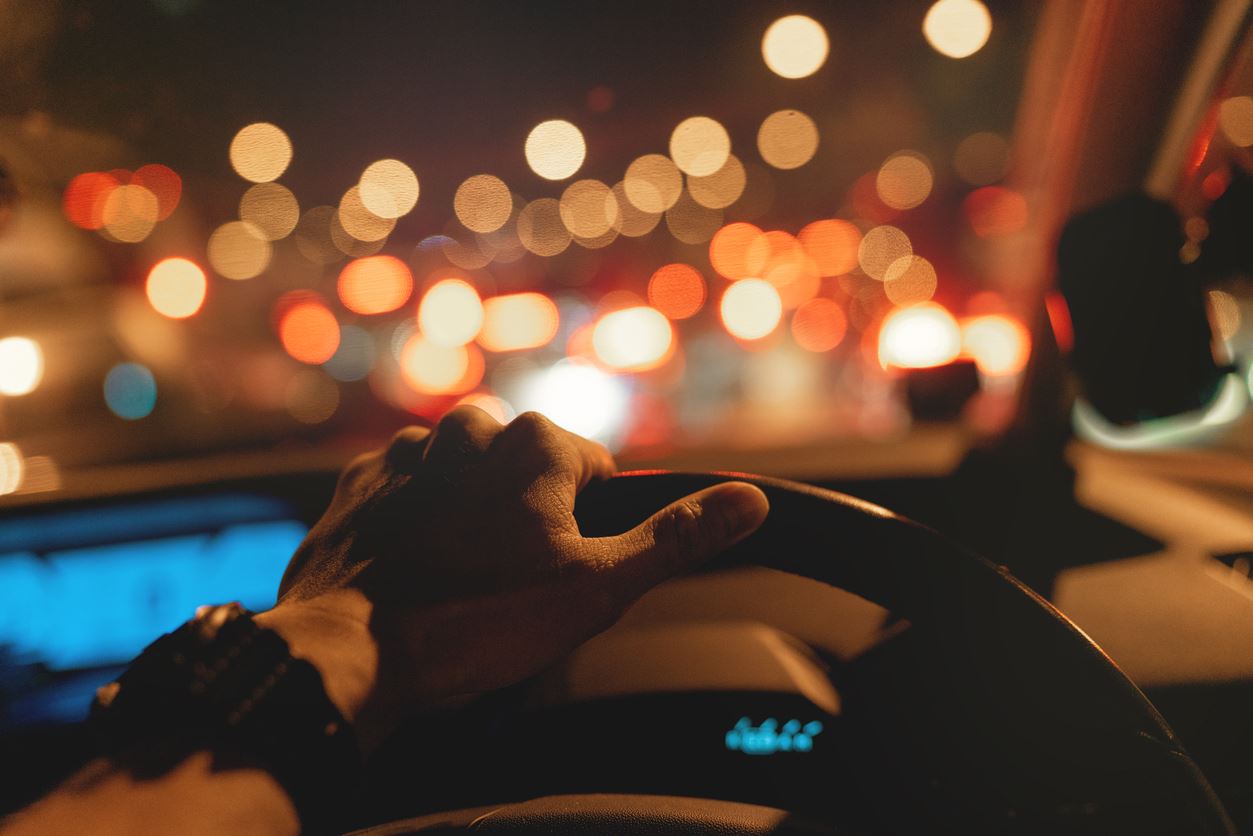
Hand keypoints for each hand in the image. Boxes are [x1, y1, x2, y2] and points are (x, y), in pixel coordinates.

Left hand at [257, 407, 768, 750]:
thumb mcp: (597, 588)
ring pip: (462, 475)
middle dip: (527, 514)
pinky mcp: (355, 482)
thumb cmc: (476, 621)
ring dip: (467, 513)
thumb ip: (675, 537)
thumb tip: (752, 499)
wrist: (349, 651)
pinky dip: (413, 521)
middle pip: (525, 468)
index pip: (593, 471)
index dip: (589, 525)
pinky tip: (414, 569)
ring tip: (460, 580)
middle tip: (511, 582)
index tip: (564, 570)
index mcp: (536, 444)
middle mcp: (469, 429)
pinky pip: (402, 490)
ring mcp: (405, 453)